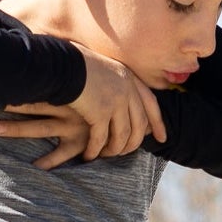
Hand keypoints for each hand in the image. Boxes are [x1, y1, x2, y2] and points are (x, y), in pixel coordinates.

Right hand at [0, 44, 164, 169]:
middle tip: (124, 153)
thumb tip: (122, 100)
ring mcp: (115, 102)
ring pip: (123, 135)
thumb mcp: (102, 69)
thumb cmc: (73, 66)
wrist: (58, 64)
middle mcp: (126, 90)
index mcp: (128, 78)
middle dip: (134, 143)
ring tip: (105, 155)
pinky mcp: (100, 113)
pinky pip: (101, 139)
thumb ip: (115, 82)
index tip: (162, 139)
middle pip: (139, 124)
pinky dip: (95, 150)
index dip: (158, 123)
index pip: (151, 104)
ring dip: (114, 149)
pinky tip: (89, 156)